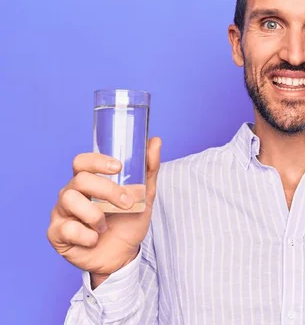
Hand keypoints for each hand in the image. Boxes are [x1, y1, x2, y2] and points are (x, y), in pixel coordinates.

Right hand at [47, 137, 161, 286]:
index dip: (96, 161)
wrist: (123, 256)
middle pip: (80, 180)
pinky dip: (87, 235)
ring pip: (70, 201)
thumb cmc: (129, 222)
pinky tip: (95, 239)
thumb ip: (149, 170)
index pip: (82, 161)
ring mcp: (61, 213)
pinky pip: (67, 228)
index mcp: (89, 181)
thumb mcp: (145, 196)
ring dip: (95, 214)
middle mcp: (71, 193)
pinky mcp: (56, 234)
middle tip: (126, 203)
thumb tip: (155, 141)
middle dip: (107, 190)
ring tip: (106, 225)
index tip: (118, 167)